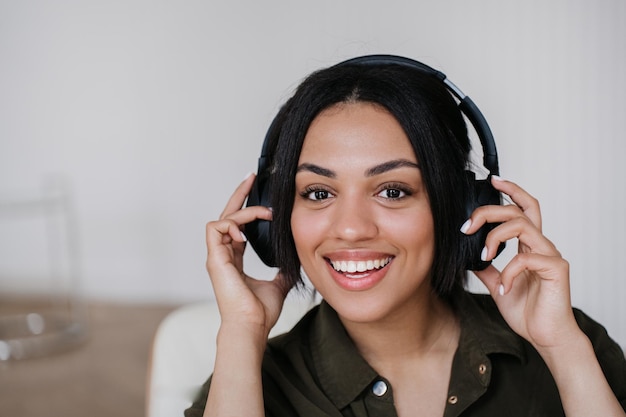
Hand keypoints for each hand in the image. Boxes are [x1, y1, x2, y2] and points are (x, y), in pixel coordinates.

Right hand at [205, 173, 290, 337]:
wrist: (251, 327)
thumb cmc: (260, 312)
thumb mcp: (279, 284)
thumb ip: (284, 270)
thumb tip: (296, 261)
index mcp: (234, 259)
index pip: (238, 226)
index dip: (247, 209)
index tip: (261, 196)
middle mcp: (223, 255)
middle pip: (227, 216)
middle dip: (239, 195)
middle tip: (252, 178)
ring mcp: (217, 256)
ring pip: (223, 219)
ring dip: (243, 212)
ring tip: (265, 213)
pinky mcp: (215, 258)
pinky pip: (217, 228)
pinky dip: (232, 223)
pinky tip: (247, 229)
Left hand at [462, 176, 581, 351]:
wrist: (546, 337)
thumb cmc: (528, 311)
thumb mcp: (498, 284)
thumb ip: (486, 268)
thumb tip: (468, 255)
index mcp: (529, 245)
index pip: (523, 208)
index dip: (511, 191)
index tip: (493, 181)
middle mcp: (541, 245)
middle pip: (519, 210)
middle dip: (489, 211)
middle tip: (468, 225)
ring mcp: (550, 255)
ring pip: (522, 226)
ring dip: (496, 237)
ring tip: (484, 255)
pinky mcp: (556, 269)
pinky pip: (526, 258)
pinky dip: (508, 271)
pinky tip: (503, 287)